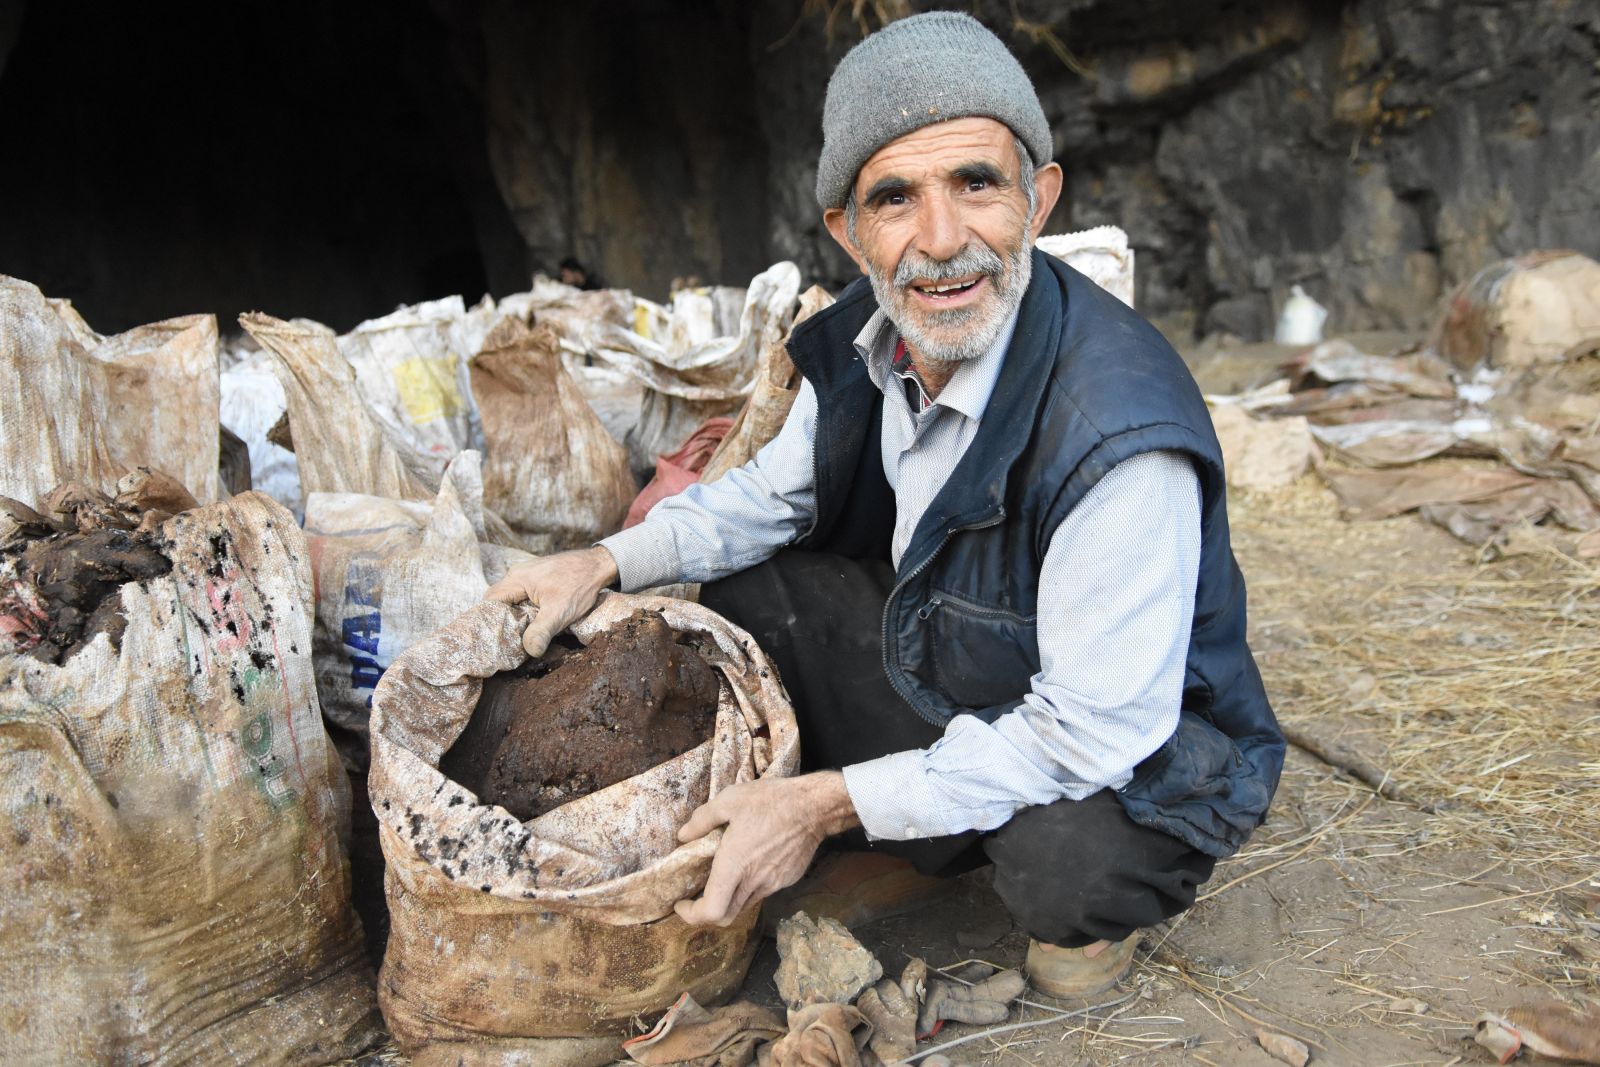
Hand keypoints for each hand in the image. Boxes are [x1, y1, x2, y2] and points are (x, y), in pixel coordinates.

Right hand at [483, 546, 618, 656]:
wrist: (598, 565)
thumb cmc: (579, 585)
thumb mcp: (559, 612)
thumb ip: (541, 631)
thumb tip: (530, 651)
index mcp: (516, 578)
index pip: (489, 601)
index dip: (488, 621)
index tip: (495, 638)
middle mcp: (517, 574)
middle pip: (497, 600)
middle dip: (500, 620)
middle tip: (506, 640)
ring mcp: (527, 574)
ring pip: (510, 598)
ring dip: (513, 615)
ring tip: (519, 634)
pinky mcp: (537, 578)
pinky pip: (521, 595)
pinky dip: (523, 608)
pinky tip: (532, 621)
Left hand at [674, 772, 860, 926]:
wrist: (815, 806)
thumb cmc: (771, 801)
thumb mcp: (730, 800)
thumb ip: (703, 819)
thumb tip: (683, 835)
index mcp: (735, 865)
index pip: (711, 911)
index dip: (691, 914)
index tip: (682, 902)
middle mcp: (753, 881)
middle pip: (726, 917)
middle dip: (706, 913)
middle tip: (695, 897)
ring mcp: (773, 883)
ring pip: (744, 905)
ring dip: (728, 899)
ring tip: (722, 876)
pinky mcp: (786, 880)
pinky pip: (762, 891)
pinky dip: (748, 886)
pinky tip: (750, 864)